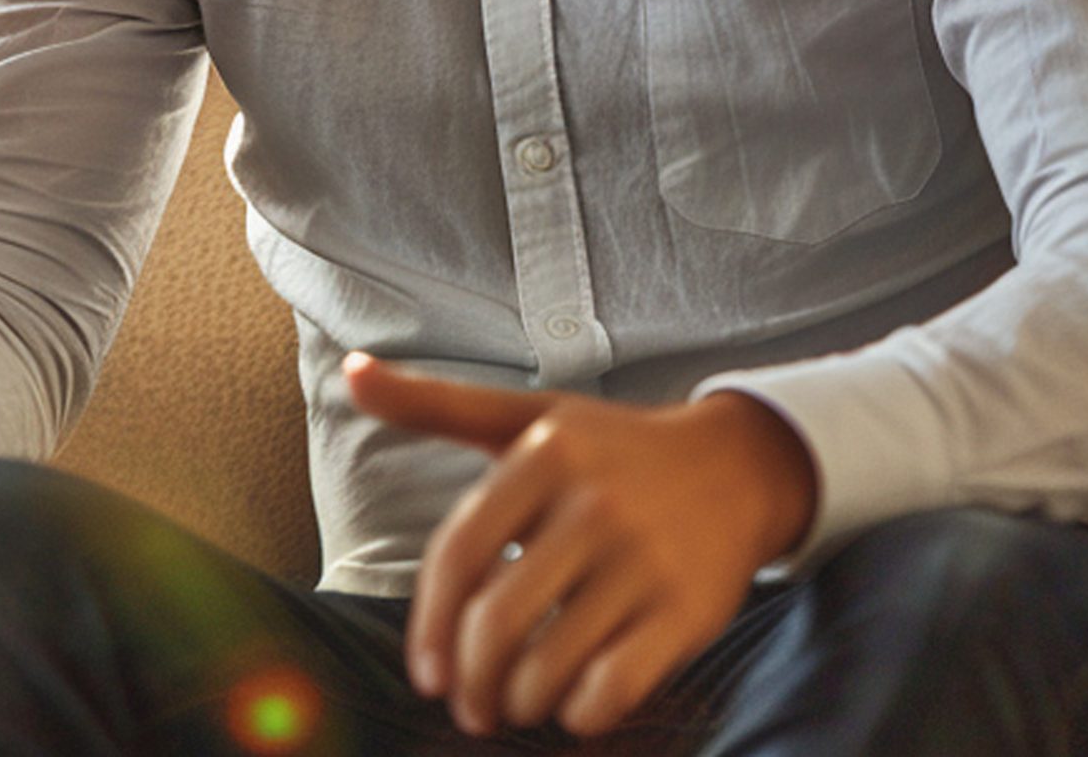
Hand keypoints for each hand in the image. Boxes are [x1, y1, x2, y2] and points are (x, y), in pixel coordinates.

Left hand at [344, 353, 816, 739]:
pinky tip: (572, 708)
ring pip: (553, 661)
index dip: (431, 624)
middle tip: (468, 707)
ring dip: (520, 701)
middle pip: (500, 619)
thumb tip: (351, 374)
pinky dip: (583, 713)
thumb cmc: (608, 447)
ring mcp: (644, 559)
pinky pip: (617, 686)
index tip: (424, 675)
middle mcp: (591, 504)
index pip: (459, 553)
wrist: (735, 465)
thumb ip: (434, 404)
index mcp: (541, 454)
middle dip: (472, 681)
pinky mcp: (689, 610)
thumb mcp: (524, 415)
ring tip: (512, 705)